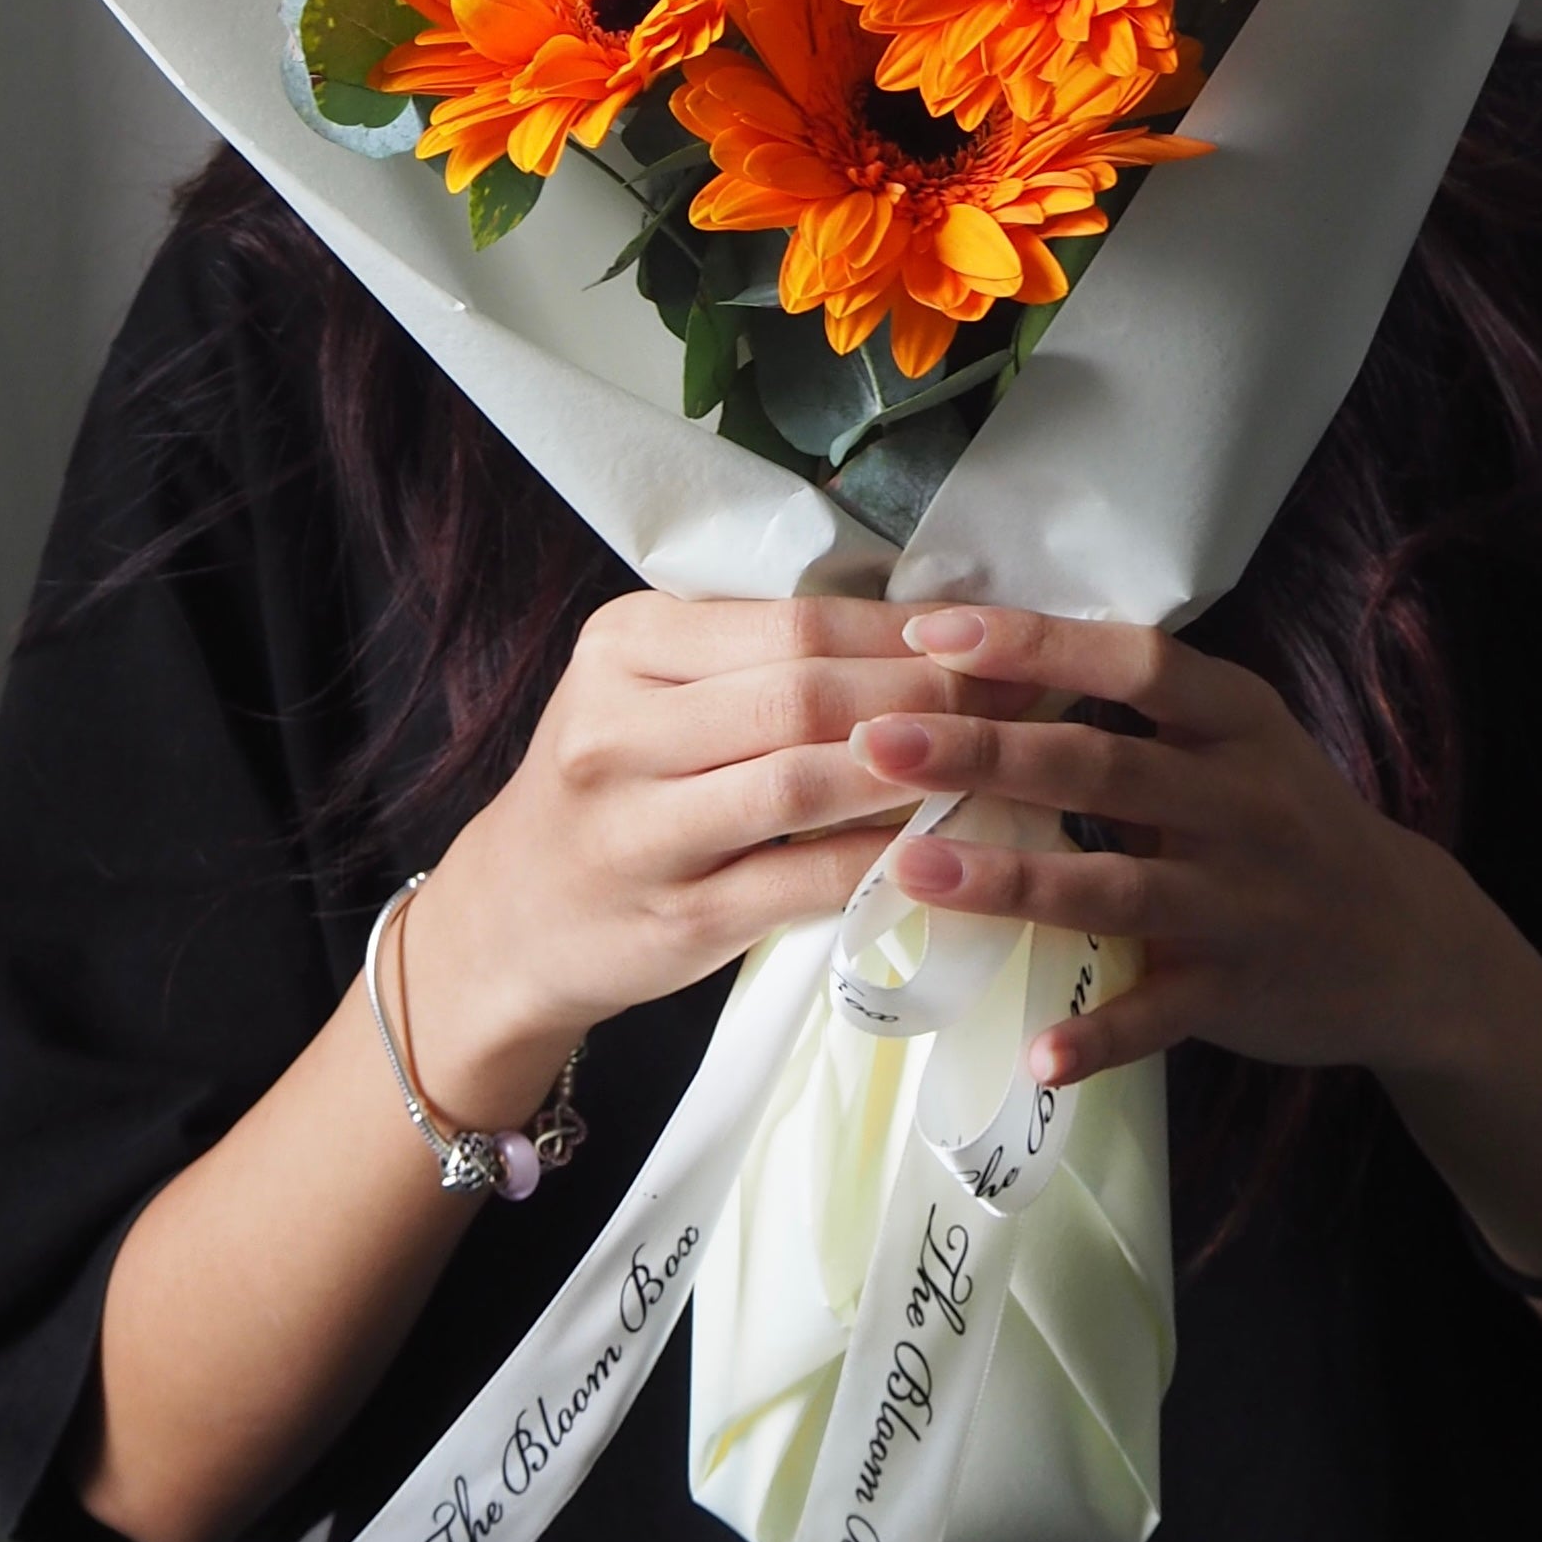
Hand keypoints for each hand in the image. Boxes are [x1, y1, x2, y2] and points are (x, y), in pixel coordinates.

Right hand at [397, 594, 1022, 1128]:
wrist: (509, 920)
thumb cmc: (613, 787)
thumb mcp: (650, 690)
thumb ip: (757, 656)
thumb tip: (931, 627)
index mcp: (624, 644)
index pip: (794, 621)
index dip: (908, 630)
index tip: (999, 634)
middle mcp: (618, 728)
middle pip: (805, 694)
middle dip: (932, 691)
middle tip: (1031, 691)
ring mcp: (640, 830)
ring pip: (805, 782)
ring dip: (919, 767)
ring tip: (1006, 757)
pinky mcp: (677, 919)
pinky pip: (803, 879)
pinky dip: (883, 857)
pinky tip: (948, 843)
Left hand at [853, 605, 1486, 1091]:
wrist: (1406, 944)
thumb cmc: (1286, 820)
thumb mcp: (1236, 743)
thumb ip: (1136, 715)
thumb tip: (983, 662)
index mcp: (1239, 722)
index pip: (1135, 664)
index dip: (1037, 646)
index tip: (934, 633)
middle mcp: (1245, 803)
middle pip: (1101, 769)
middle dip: (984, 752)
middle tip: (876, 741)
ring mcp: (1241, 904)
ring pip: (1114, 890)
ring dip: (1010, 881)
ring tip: (912, 868)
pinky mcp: (1237, 994)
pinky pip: (1159, 1017)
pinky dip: (1098, 1037)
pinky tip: (1035, 1053)